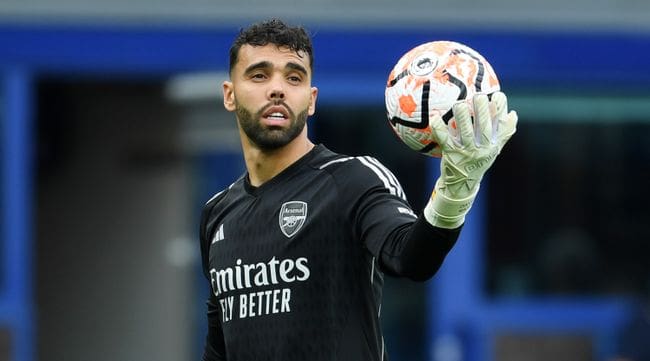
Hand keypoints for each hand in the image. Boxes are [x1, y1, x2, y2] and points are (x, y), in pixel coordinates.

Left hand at [424, 91, 516, 227]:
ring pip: (465, 134)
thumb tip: (513, 113)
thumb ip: (503, 133)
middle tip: (478, 96)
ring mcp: (466, 153)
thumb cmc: (478, 162)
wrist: (462, 185)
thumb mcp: (493, 150)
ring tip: (459, 104)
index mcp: (494, 146)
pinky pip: (445, 140)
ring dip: (463, 118)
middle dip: (483, 112)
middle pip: (485, 130)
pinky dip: (440, 130)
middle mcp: (482, 150)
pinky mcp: (451, 155)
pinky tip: (436, 119)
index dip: (501, 111)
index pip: (502, 127)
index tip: (498, 95)